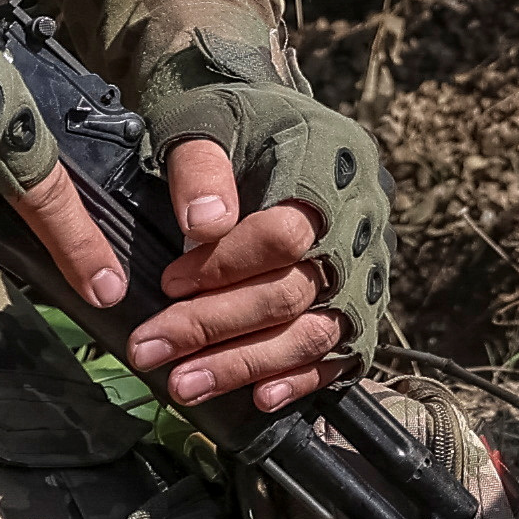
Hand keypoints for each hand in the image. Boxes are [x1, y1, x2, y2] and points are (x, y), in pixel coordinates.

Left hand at [138, 78, 388, 409]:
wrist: (268, 121)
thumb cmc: (230, 121)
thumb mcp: (202, 121)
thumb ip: (200, 168)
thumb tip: (203, 227)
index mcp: (330, 163)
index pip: (287, 233)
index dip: (225, 266)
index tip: (169, 281)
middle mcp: (362, 219)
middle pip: (295, 291)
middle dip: (216, 327)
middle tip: (150, 351)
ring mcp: (368, 265)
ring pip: (315, 331)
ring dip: (247, 364)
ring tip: (185, 385)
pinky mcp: (363, 302)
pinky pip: (343, 353)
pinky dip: (301, 379)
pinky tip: (258, 398)